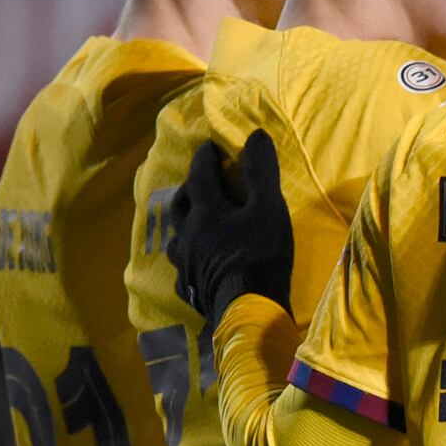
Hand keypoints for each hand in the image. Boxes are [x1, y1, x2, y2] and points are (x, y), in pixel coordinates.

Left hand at [165, 131, 294, 327]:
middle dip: (188, 189)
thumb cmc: (260, 255)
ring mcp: (186, 263)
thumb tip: (256, 134)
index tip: (209, 147)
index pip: (200, 174)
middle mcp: (189, 234)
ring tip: (194, 226)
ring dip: (184, 227)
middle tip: (198, 184)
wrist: (248, 310)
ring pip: (177, 238)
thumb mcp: (268, 208)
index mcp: (206, 210)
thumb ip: (261, 171)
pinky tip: (196, 266)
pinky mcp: (189, 289)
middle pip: (179, 205)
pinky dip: (189, 261)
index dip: (204, 158)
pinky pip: (183, 270)